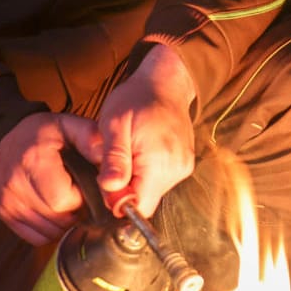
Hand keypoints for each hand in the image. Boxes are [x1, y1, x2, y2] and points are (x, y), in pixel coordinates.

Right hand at [0, 112, 100, 245]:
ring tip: (66, 200)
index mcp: (33, 160)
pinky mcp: (2, 212)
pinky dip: (49, 229)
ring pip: (47, 231)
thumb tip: (110, 166)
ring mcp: (5, 200)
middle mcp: (14, 183)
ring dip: (64, 222)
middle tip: (77, 194)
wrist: (5, 138)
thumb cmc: (41, 133)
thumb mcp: (69, 125)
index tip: (83, 186)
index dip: (81, 198)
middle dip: (75, 211)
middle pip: (56, 218)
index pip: (63, 201)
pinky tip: (53, 211)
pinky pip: (34, 236)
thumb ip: (92, 141)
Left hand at [94, 43, 197, 217]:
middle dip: (125, 189)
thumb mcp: (114, 125)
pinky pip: (159, 181)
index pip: (139, 206)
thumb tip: (110, 189)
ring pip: (151, 192)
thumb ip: (114, 159)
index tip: (107, 180)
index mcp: (159, 161)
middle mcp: (177, 169)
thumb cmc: (135, 99)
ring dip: (135, 180)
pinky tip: (139, 152)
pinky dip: (145, 173)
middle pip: (145, 201)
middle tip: (114, 159)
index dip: (118, 202)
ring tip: (128, 152)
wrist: (164, 83)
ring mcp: (183, 167)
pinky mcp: (183, 164)